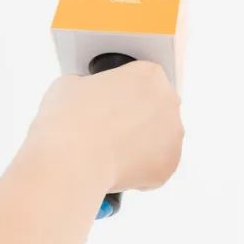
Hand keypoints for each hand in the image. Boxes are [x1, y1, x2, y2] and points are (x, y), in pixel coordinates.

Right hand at [25, 61, 183, 193]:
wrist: (70, 160)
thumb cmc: (69, 120)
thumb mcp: (71, 83)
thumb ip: (91, 86)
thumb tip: (89, 98)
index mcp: (149, 74)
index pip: (142, 80)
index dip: (124, 94)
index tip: (110, 104)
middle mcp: (168, 101)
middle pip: (156, 108)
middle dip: (137, 118)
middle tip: (109, 130)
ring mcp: (173, 135)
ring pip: (159, 139)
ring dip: (142, 144)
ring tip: (111, 151)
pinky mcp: (169, 165)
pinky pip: (156, 166)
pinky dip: (141, 169)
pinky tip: (118, 167)